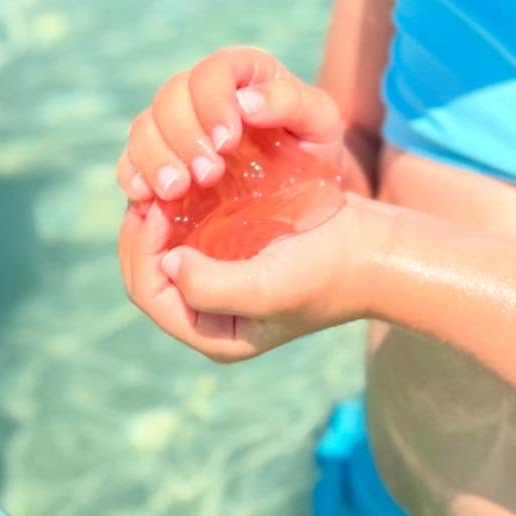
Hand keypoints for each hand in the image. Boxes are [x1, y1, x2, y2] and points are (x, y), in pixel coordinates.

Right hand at [114, 45, 345, 203]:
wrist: (304, 193)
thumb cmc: (315, 149)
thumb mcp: (321, 123)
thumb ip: (292, 102)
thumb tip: (246, 101)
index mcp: (243, 72)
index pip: (214, 70)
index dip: (213, 101)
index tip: (227, 141)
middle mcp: (203, 93)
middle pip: (171, 96)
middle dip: (184, 136)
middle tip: (208, 175)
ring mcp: (177, 126)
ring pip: (145, 126)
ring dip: (156, 158)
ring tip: (177, 191)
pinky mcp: (160, 160)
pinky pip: (130, 159)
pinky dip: (133, 175)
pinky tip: (147, 196)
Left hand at [118, 188, 391, 361]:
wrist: (374, 250)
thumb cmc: (327, 273)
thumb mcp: (269, 289)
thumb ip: (212, 288)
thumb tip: (170, 264)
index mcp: (214, 335)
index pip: (151, 294)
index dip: (143, 250)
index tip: (157, 206)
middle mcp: (211, 314)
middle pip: (150, 274)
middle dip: (141, 233)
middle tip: (150, 188)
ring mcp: (223, 281)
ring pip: (165, 250)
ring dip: (157, 218)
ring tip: (163, 182)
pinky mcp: (236, 253)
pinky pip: (189, 233)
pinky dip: (179, 210)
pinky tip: (186, 181)